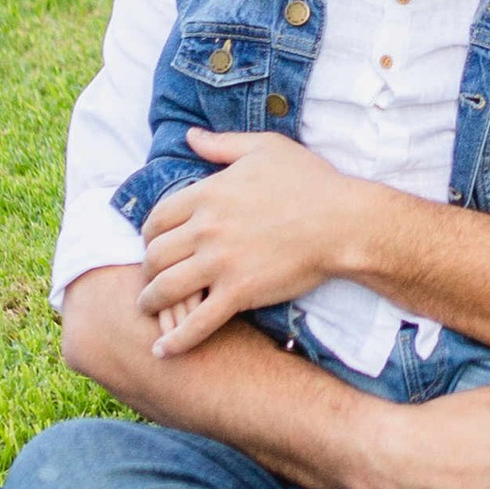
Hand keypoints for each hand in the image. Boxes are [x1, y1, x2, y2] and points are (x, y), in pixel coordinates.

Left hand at [136, 130, 359, 353]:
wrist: (343, 222)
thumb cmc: (310, 182)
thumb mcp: (264, 148)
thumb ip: (222, 144)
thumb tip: (190, 137)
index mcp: (208, 194)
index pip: (157, 218)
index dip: (149, 235)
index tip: (154, 245)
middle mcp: (206, 229)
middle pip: (154, 255)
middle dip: (146, 270)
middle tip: (150, 279)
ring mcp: (220, 263)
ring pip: (165, 288)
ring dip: (150, 303)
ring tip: (148, 310)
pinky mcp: (239, 293)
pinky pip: (197, 322)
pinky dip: (176, 339)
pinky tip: (163, 351)